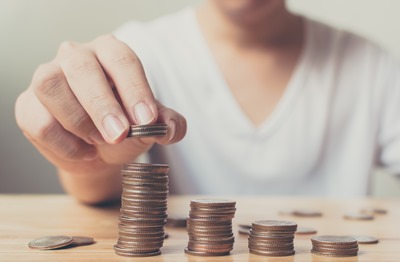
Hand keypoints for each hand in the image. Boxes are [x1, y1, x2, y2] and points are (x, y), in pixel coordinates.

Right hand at [15, 34, 185, 175]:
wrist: (96, 151)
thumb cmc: (124, 128)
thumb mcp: (149, 125)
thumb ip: (168, 124)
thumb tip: (172, 128)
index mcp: (110, 52)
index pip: (122, 59)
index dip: (135, 89)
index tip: (146, 119)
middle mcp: (77, 56)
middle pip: (82, 68)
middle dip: (102, 105)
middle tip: (119, 134)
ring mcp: (48, 77)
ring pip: (51, 86)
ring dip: (78, 120)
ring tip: (99, 142)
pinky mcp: (28, 104)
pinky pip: (37, 120)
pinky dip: (62, 143)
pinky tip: (83, 152)